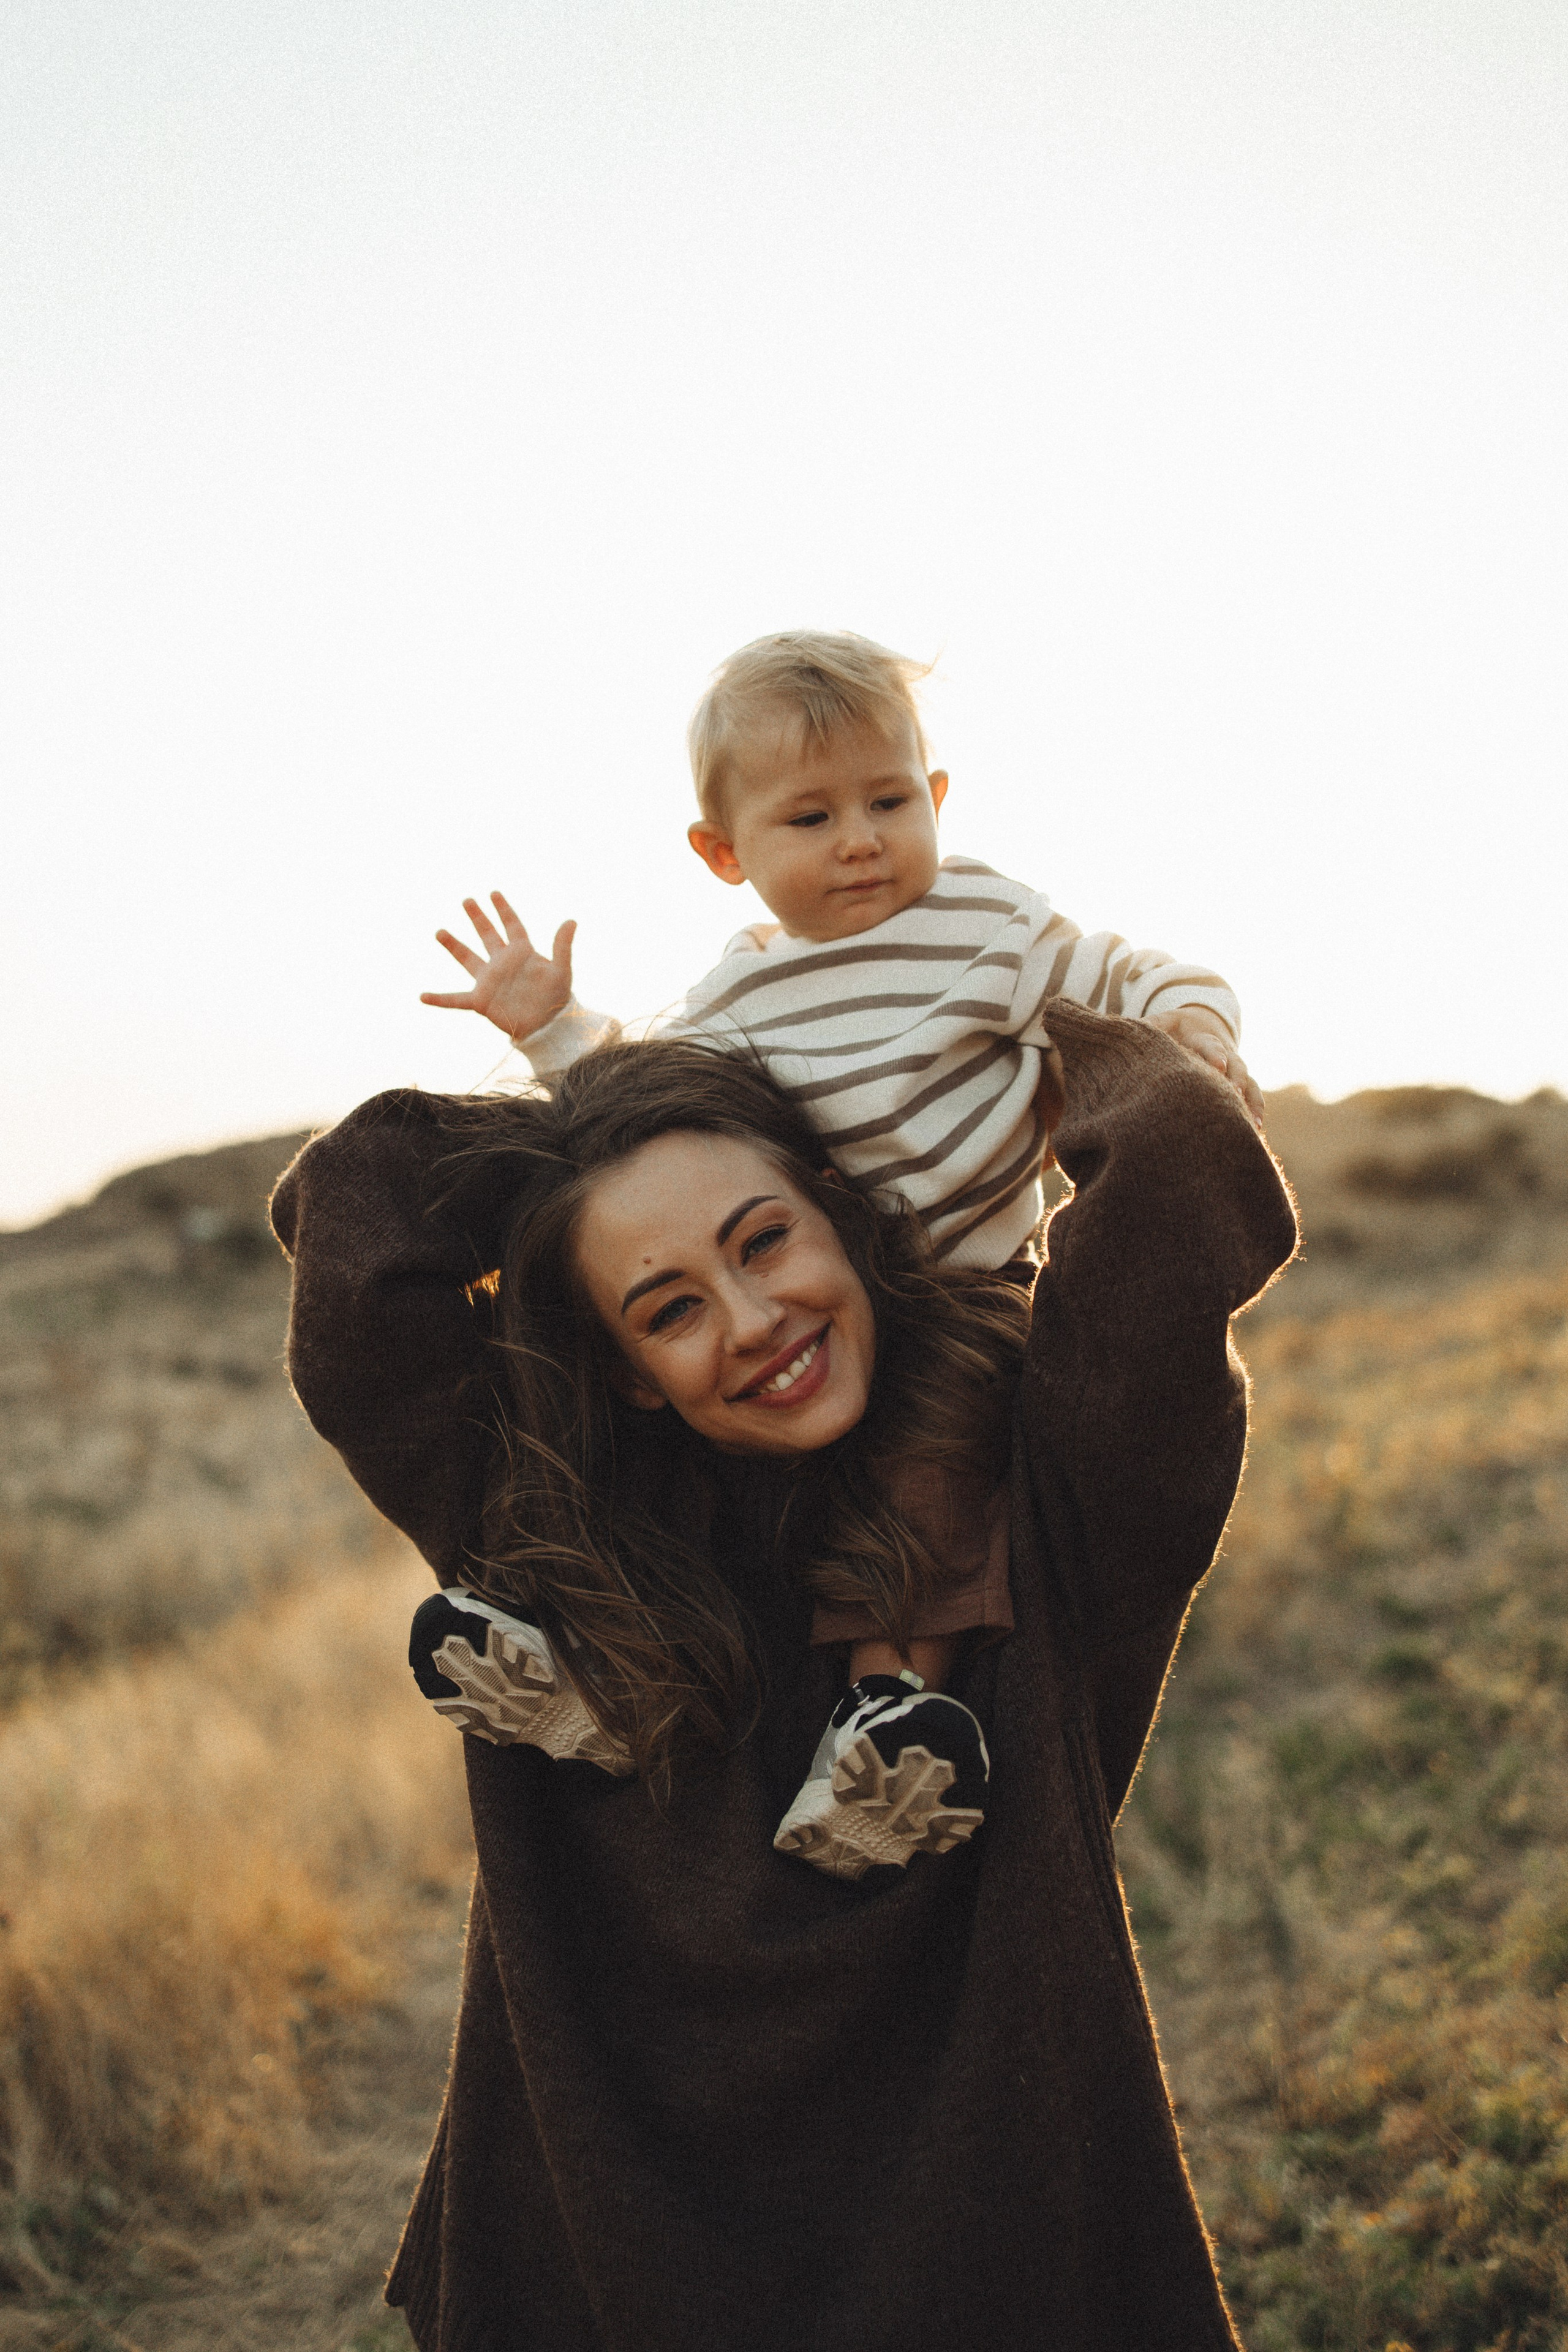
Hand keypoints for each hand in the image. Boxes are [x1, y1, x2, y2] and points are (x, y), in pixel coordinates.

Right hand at [420, 892, 575, 1043]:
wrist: (548, 1027)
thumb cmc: (557, 999)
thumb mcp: (562, 971)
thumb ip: (562, 946)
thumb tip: (571, 920)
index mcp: (522, 953)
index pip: (512, 925)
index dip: (503, 909)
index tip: (493, 893)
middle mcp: (503, 963)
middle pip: (488, 935)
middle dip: (478, 918)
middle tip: (467, 900)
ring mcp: (490, 981)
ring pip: (468, 959)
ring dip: (454, 946)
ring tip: (439, 931)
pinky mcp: (482, 1001)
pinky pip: (456, 1000)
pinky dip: (439, 999)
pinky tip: (422, 996)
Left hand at [1147, 1007, 1265, 1127]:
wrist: (1203, 1023)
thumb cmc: (1175, 1028)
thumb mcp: (1163, 1021)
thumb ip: (1150, 1028)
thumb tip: (1127, 1033)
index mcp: (1203, 1038)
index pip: (1211, 1046)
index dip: (1215, 1055)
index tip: (1218, 1067)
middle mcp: (1226, 1053)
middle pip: (1236, 1066)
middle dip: (1236, 1080)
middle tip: (1234, 1094)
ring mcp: (1235, 1069)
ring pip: (1250, 1084)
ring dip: (1251, 1103)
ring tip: (1253, 1125)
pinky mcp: (1241, 1082)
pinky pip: (1254, 1096)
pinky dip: (1255, 1112)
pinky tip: (1255, 1133)